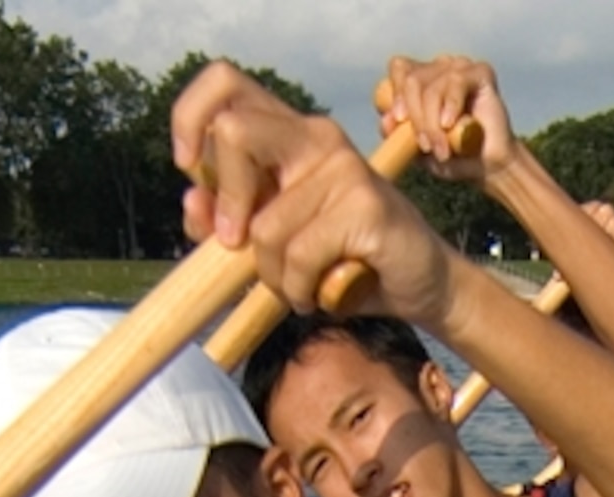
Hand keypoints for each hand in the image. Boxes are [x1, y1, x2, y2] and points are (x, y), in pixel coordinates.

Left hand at [174, 64, 454, 323]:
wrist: (422, 284)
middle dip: (226, 201)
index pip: (225, 85)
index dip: (190, 120)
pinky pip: (299, 256)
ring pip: (266, 227)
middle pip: (233, 133)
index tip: (190, 171)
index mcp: (291, 133)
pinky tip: (322, 294)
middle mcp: (318, 136)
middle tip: (237, 245)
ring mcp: (343, 167)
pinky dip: (301, 290)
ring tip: (300, 286)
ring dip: (274, 276)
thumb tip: (193, 202)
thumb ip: (227, 220)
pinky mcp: (365, 204)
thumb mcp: (274, 241)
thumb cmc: (344, 262)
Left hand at [378, 53, 515, 182]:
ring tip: (441, 149)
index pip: (399, 70)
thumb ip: (399, 136)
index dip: (395, 94)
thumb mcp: (419, 150)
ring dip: (433, 122)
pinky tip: (451, 124)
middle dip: (415, 117)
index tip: (398, 123)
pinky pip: (456, 82)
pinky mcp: (481, 72)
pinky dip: (451, 106)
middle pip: (412, 80)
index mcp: (421, 79)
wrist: (489, 167)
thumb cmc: (453, 157)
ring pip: (432, 87)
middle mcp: (439, 68)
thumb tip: (385, 122)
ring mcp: (460, 67)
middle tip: (425, 146)